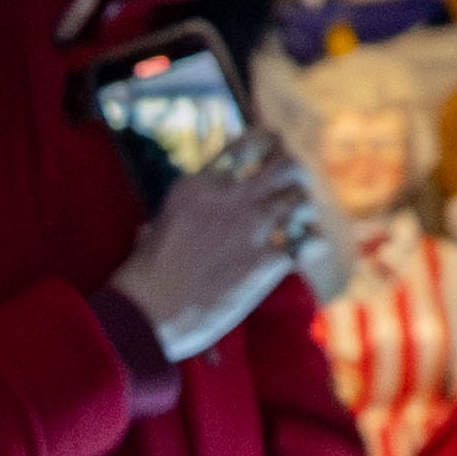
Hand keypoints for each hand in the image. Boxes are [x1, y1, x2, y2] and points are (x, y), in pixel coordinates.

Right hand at [112, 154, 320, 363]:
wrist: (147, 313)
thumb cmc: (146, 274)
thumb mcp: (161, 222)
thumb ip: (186, 210)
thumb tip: (180, 214)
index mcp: (201, 182)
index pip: (253, 142)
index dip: (271, 143)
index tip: (274, 152)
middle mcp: (231, 198)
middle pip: (287, 165)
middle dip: (293, 174)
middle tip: (290, 188)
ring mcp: (251, 228)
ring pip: (301, 199)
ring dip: (301, 210)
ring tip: (294, 223)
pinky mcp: (267, 262)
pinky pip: (310, 241)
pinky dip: (311, 244)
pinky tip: (303, 250)